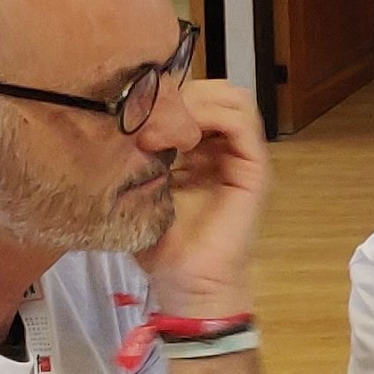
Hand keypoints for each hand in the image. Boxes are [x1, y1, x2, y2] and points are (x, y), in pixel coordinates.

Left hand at [140, 80, 268, 316]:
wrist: (187, 283)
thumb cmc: (163, 246)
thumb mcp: (141, 190)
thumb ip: (136, 157)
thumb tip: (118, 121)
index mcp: (203, 152)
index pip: (198, 98)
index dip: (169, 93)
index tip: (135, 109)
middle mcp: (227, 150)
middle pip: (218, 91)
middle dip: (183, 91)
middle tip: (150, 110)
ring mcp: (244, 158)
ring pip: (234, 99)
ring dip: (197, 101)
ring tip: (164, 122)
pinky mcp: (255, 170)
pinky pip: (242, 123)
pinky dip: (211, 118)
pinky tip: (179, 137)